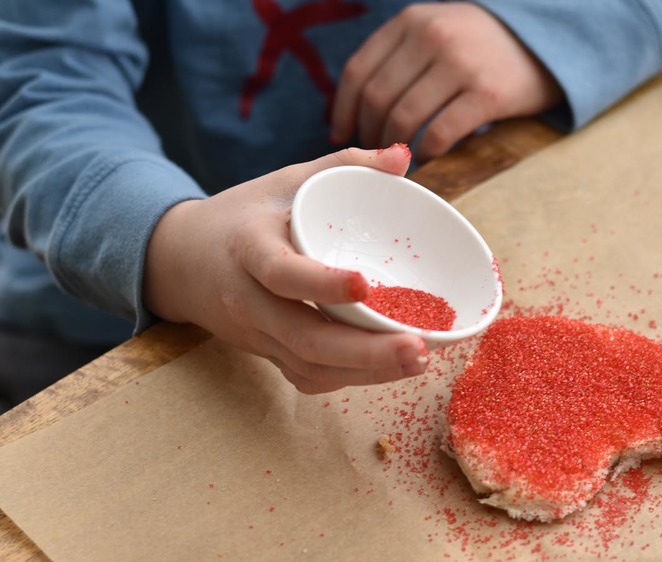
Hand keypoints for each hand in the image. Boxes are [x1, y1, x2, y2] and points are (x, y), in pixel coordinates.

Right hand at [143, 144, 428, 393]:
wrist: (182, 260)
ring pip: (310, 366)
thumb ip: (344, 164)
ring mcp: (256, 334)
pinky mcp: (266, 355)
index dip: (321, 282)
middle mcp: (249, 300)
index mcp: (249, 249)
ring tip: (418, 361)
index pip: (282, 273)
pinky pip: (307, 377)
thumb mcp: (286, 180)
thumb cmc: (245, 214)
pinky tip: (390, 370)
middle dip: (365, 351)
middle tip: (419, 348)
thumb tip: (403, 156)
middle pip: (305, 338)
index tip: (365, 284)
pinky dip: (350, 379)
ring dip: (367, 372)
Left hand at [330, 3, 562, 160]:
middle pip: (378, 98)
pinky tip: (427, 160)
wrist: (546, 44)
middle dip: (370, 134)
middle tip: (375, 154)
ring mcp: (460, 64)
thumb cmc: (480, 48)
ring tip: (398, 160)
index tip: (342, 135)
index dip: (343, 110)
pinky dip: (427, 154)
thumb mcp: (437, 30)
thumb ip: (400, 55)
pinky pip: (440, 133)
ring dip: (394, 148)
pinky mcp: (486, 94)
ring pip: (404, 118)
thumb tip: (355, 109)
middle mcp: (433, 37)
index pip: (359, 71)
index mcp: (412, 22)